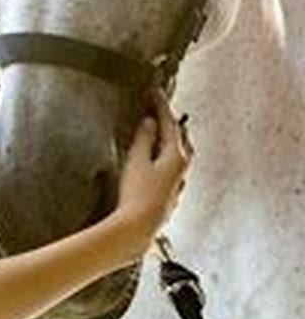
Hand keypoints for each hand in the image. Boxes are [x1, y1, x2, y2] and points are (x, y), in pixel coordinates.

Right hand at [112, 90, 192, 259]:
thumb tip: (150, 121)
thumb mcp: (137, 160)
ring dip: (170, 139)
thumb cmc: (137, 193)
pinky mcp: (169, 194)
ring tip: (159, 131)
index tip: (153, 91)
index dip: (160, 105)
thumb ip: (144, 139)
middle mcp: (181, 169)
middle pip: (180, 138)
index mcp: (176, 156)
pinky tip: (156, 159)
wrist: (138, 228)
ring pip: (178, 153)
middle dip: (170, 122)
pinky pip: (171, 167)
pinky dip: (165, 155)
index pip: (169, 124)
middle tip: (158, 108)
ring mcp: (177, 183)